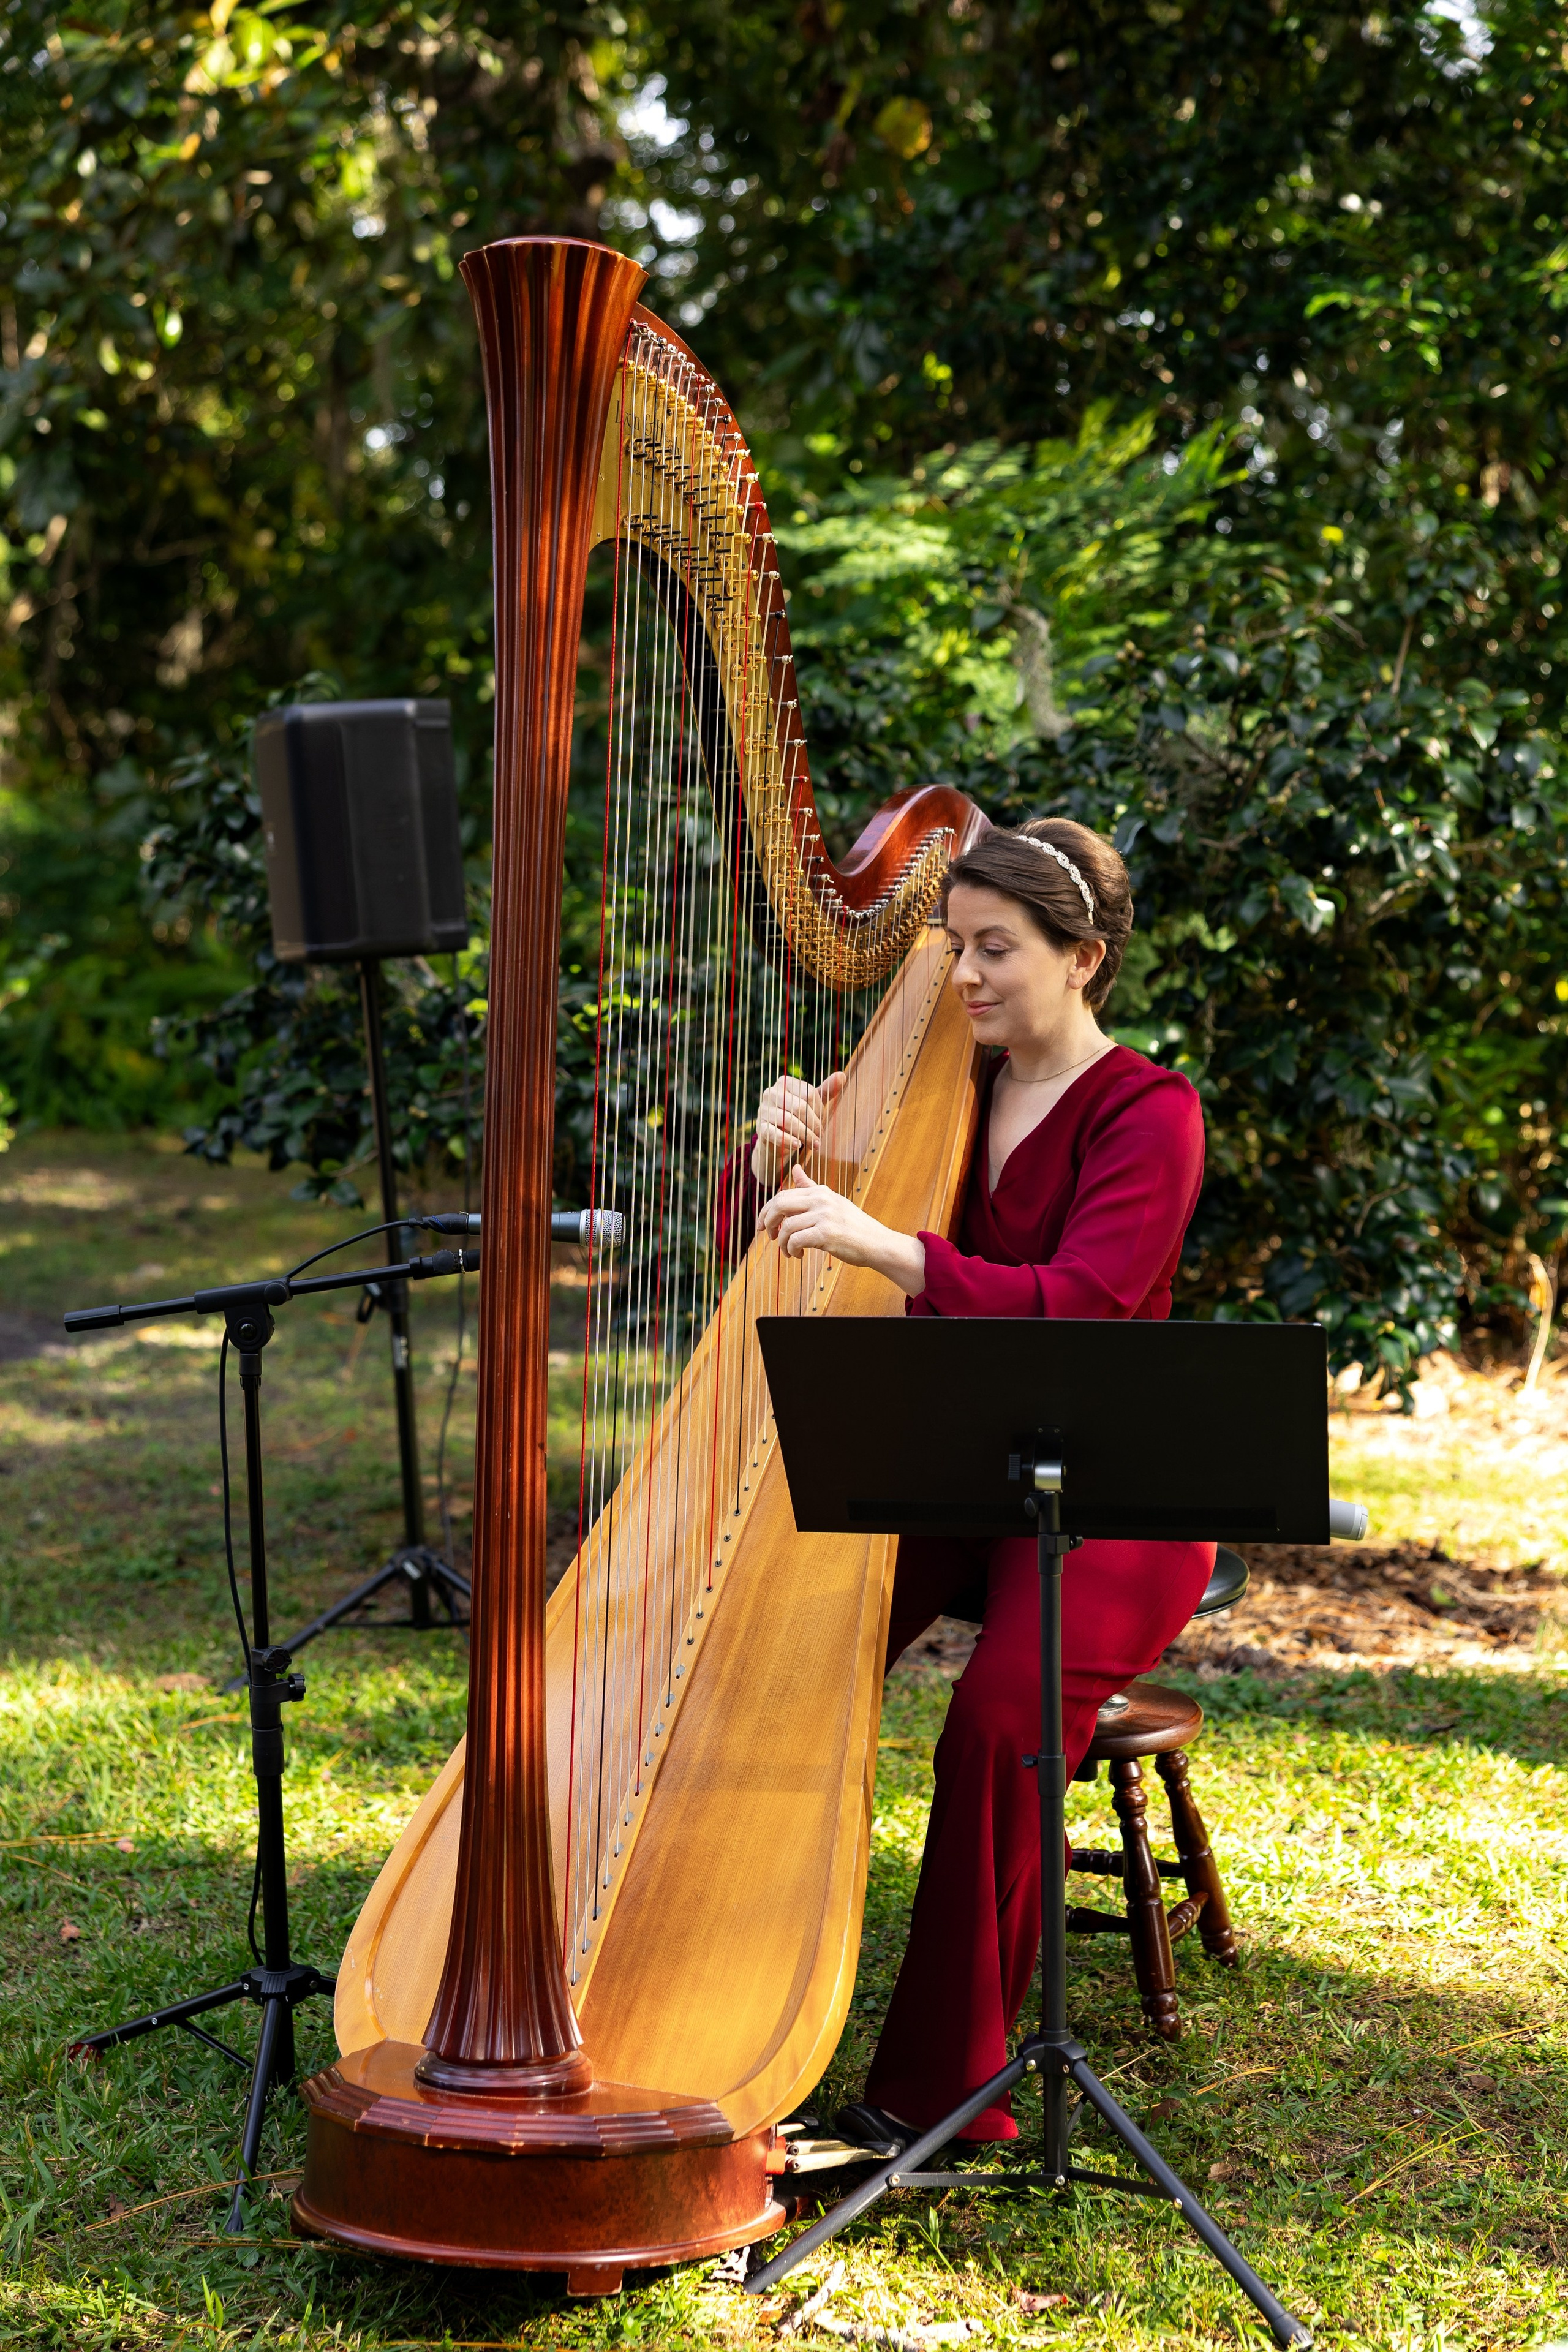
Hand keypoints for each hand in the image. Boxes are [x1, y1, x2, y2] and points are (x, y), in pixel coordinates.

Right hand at [750, 1069, 845, 1184]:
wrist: (777, 1137)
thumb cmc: (798, 1116)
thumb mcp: (813, 1103)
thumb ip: (826, 1090)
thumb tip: (842, 1075)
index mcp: (785, 1082)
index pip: (809, 1093)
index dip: (819, 1110)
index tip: (822, 1121)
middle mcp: (771, 1093)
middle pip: (800, 1107)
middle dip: (814, 1124)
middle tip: (821, 1137)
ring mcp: (763, 1110)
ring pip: (788, 1121)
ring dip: (805, 1135)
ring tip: (815, 1145)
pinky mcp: (760, 1128)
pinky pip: (774, 1133)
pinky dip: (788, 1140)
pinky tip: (798, 1146)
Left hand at [758, 1165, 926, 1295]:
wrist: (877, 1243)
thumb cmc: (854, 1226)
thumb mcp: (832, 1201)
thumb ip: (810, 1186)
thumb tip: (795, 1167)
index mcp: (820, 1192)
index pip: (782, 1195)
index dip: (767, 1210)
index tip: (763, 1224)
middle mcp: (821, 1200)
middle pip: (779, 1205)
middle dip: (767, 1222)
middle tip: (768, 1236)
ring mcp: (824, 1216)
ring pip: (786, 1227)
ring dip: (782, 1244)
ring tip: (788, 1252)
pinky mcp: (827, 1234)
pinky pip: (796, 1241)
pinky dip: (792, 1250)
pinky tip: (798, 1256)